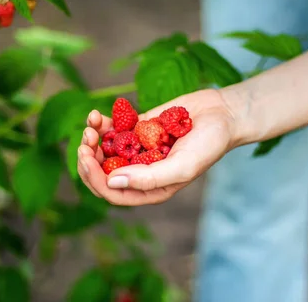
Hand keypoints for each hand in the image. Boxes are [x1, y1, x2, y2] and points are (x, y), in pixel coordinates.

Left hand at [77, 89, 238, 205]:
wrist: (221, 113)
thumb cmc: (209, 144)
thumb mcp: (183, 166)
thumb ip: (149, 178)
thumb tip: (113, 182)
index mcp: (150, 188)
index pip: (113, 193)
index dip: (95, 178)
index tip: (86, 157)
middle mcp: (141, 171)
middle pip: (103, 172)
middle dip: (89, 158)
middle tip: (85, 140)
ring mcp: (138, 149)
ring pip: (104, 150)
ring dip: (93, 138)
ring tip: (93, 122)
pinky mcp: (139, 128)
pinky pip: (114, 129)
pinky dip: (103, 123)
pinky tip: (98, 115)